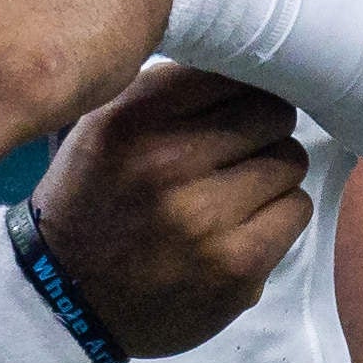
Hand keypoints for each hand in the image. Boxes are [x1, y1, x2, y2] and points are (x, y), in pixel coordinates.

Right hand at [20, 67, 312, 355]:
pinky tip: (242, 227)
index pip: (231, 74)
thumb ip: (167, 89)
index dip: (240, 87)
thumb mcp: (104, 126)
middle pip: (272, 114)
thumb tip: (247, 62)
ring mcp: (206, 222)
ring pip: (290, 162)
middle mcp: (168, 166)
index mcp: (133, 121)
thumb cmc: (93, 201)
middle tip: (237, 153)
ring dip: (270, 174)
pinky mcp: (236, 268)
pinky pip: (295, 211)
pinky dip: (278, 215)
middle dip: (260, 130)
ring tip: (234, 194)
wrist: (67, 301)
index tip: (232, 106)